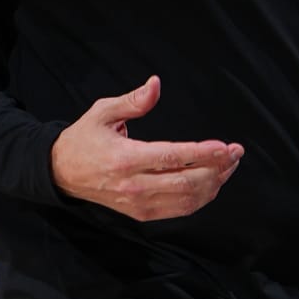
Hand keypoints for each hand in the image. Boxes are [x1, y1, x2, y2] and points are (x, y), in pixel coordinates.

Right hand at [49, 77, 245, 221]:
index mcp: (125, 159)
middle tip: (236, 152)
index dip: (203, 153)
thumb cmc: (85, 138)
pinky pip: (180, 210)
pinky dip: (202, 198)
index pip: (172, 158)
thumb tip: (156, 84)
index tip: (225, 146)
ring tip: (229, 165)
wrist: (62, 173)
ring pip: (187, 200)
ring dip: (214, 184)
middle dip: (217, 168)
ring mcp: (139, 203)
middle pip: (187, 183)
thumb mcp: (102, 111)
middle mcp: (134, 185)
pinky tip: (213, 181)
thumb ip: (133, 100)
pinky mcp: (142, 214)